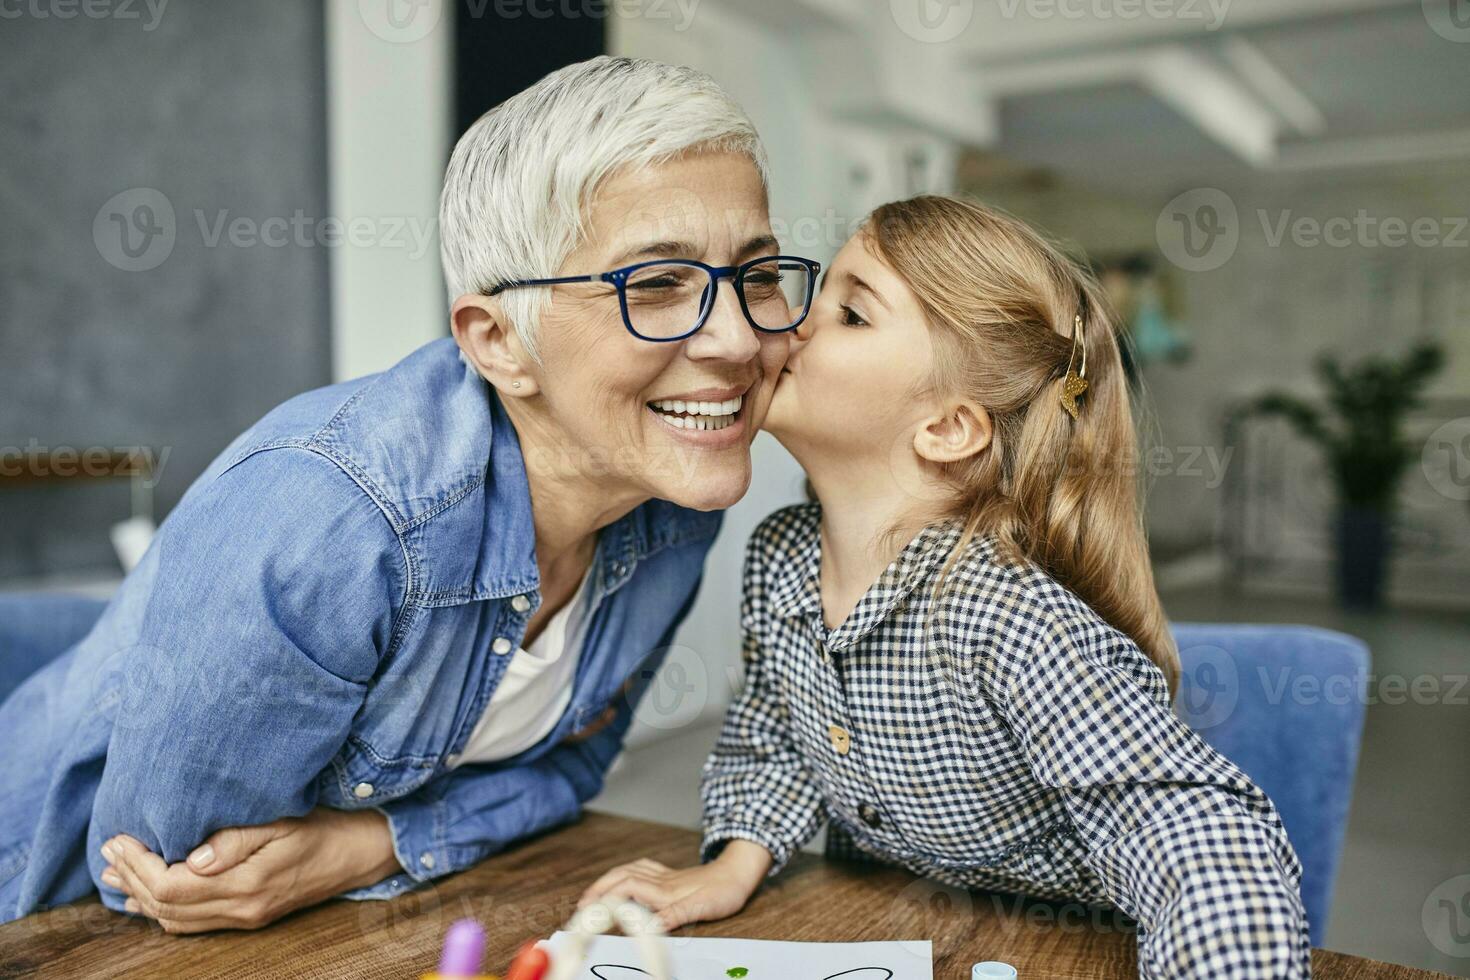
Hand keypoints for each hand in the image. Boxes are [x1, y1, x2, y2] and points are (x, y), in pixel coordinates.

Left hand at [99, 807, 401, 932]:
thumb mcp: (283, 820)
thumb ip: (237, 839)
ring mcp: (246, 917)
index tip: (118, 837)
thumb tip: (192, 859)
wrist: (361, 850)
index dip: (138, 864)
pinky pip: (193, 923)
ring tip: (115, 871)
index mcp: (249, 882)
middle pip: (167, 905)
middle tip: (108, 848)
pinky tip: (147, 895)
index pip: (173, 885)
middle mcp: (243, 908)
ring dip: (141, 897)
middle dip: (130, 877)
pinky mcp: (250, 917)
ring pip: (175, 920)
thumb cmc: (323, 825)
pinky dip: (162, 910)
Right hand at [576, 841, 771, 929]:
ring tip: (592, 893)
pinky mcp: (671, 875)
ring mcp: (665, 876)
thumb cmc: (724, 892)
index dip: (605, 899)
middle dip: (599, 889)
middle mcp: (661, 881)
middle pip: (622, 878)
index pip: (627, 889)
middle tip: (581, 906)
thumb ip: (674, 915)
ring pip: (629, 871)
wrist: (739, 872)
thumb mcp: (702, 907)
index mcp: (665, 891)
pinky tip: (624, 876)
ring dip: (608, 880)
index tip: (588, 912)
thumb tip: (648, 925)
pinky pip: (642, 868)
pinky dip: (626, 871)